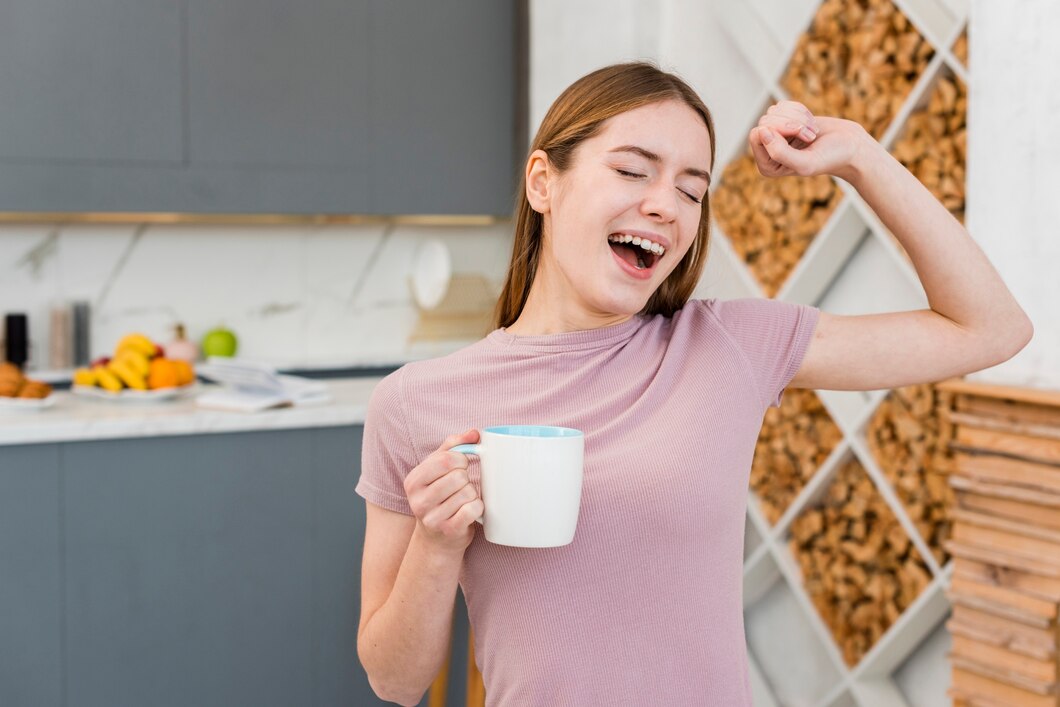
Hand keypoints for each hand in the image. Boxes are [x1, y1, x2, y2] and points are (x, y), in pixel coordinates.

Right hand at [404, 429, 483, 554]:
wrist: (437, 539)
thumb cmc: (440, 498)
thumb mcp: (438, 470)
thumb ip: (453, 446)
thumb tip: (475, 433)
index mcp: (413, 480)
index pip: (445, 459)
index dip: (461, 459)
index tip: (462, 466)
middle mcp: (418, 500)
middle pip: (457, 476)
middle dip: (467, 478)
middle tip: (462, 486)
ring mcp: (432, 518)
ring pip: (467, 493)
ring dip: (472, 494)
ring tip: (464, 500)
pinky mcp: (448, 530)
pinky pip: (472, 509)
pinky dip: (477, 507)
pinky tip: (470, 510)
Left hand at [748, 100, 871, 180]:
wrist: (850, 146)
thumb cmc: (830, 157)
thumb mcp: (805, 162)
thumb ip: (779, 153)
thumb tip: (760, 131)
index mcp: (767, 167)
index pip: (757, 135)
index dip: (780, 130)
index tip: (803, 138)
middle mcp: (767, 151)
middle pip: (765, 121)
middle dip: (792, 123)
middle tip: (810, 136)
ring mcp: (775, 135)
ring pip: (773, 111)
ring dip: (798, 118)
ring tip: (812, 132)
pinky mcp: (785, 121)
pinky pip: (782, 105)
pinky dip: (800, 111)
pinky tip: (811, 124)